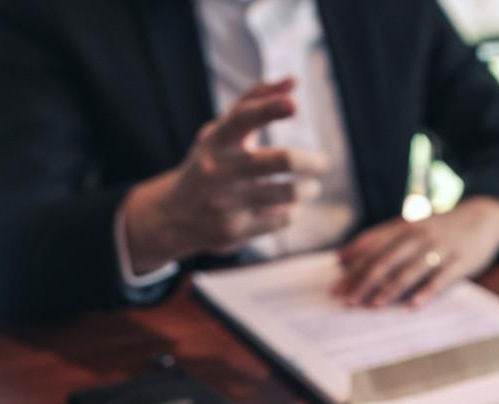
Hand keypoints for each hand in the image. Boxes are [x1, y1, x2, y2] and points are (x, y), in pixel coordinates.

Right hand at [121, 78, 329, 274]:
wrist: (174, 214)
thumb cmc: (212, 161)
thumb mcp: (225, 130)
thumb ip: (258, 101)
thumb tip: (294, 79)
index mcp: (217, 139)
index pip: (243, 118)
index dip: (270, 108)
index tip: (295, 104)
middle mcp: (219, 169)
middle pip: (282, 160)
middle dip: (313, 161)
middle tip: (324, 163)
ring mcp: (225, 201)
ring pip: (289, 193)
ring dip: (308, 189)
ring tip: (311, 187)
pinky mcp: (234, 230)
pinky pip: (283, 219)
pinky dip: (292, 212)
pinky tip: (287, 207)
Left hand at [333, 196, 498, 307]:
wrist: (485, 215)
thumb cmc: (441, 227)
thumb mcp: (412, 226)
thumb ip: (382, 239)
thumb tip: (345, 259)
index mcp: (405, 226)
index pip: (374, 244)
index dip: (353, 263)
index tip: (335, 281)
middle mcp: (420, 235)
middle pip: (387, 259)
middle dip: (364, 280)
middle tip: (346, 298)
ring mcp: (441, 247)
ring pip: (410, 269)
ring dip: (389, 288)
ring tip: (373, 305)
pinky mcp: (461, 261)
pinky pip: (441, 277)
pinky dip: (426, 291)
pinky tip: (413, 305)